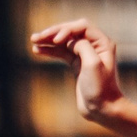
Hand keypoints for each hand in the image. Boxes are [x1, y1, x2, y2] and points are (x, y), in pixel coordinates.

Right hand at [29, 19, 136, 136]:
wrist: (103, 109)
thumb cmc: (100, 88)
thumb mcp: (92, 64)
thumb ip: (82, 46)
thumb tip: (70, 39)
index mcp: (102, 43)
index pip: (82, 27)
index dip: (66, 30)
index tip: (56, 40)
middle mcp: (95, 46)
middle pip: (71, 32)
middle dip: (54, 33)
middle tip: (37, 37)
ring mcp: (85, 55)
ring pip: (64, 42)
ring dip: (48, 40)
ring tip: (33, 40)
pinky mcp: (77, 64)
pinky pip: (62, 53)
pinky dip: (50, 51)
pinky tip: (37, 50)